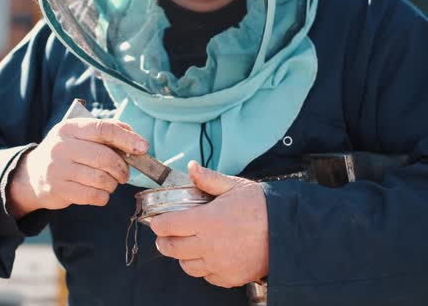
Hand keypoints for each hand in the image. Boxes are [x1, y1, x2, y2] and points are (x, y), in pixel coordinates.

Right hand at [6, 118, 147, 217]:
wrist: (32, 174)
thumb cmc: (67, 152)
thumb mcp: (80, 134)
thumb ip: (106, 131)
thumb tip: (134, 137)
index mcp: (70, 128)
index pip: (103, 129)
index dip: (127, 139)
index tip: (143, 148)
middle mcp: (62, 146)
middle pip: (104, 157)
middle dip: (122, 168)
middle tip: (124, 173)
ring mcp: (58, 169)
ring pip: (101, 179)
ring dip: (113, 184)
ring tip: (110, 182)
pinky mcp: (59, 189)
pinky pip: (93, 196)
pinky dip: (103, 196)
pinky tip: (101, 193)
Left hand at [150, 161, 268, 287]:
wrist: (288, 231)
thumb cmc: (262, 207)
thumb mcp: (235, 186)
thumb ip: (209, 179)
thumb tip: (191, 167)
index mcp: (207, 221)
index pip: (168, 226)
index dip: (159, 224)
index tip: (158, 221)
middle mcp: (209, 245)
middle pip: (172, 249)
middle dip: (164, 241)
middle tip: (165, 236)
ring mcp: (219, 264)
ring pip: (187, 266)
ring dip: (182, 256)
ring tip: (187, 246)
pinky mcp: (229, 277)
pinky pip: (207, 276)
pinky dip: (203, 268)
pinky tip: (208, 256)